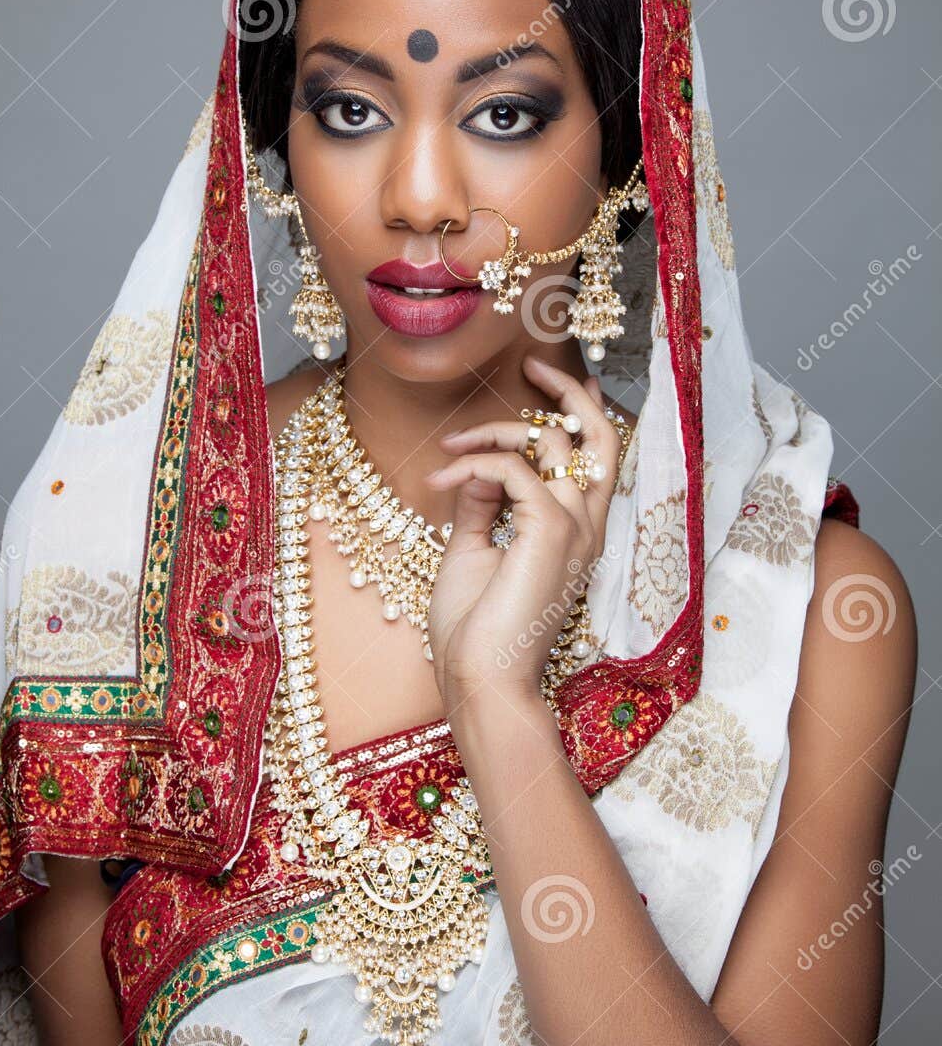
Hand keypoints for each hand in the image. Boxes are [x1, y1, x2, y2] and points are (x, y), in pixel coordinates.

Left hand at [423, 354, 624, 707]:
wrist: (482, 681)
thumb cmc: (476, 631)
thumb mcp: (473, 553)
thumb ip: (482, 508)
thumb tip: (477, 470)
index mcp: (575, 533)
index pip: (594, 457)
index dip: (576, 413)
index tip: (544, 384)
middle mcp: (586, 526)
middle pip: (600, 436)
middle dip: (571, 392)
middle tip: (533, 363)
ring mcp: (574, 528)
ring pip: (552, 442)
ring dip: (493, 433)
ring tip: (448, 451)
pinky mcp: (549, 532)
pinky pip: (516, 468)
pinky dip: (476, 465)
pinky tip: (444, 483)